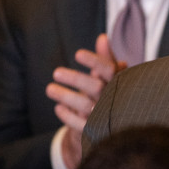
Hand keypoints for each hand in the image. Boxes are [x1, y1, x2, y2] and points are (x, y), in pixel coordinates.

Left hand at [46, 34, 126, 168]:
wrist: (114, 128)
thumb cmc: (110, 96)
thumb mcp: (109, 78)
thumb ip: (105, 59)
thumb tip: (103, 37)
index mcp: (118, 83)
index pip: (109, 70)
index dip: (94, 61)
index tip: (77, 54)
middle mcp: (113, 99)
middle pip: (95, 87)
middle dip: (75, 79)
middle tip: (56, 72)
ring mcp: (105, 116)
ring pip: (85, 106)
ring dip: (66, 96)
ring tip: (49, 89)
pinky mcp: (96, 131)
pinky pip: (80, 125)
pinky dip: (68, 116)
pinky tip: (58, 108)